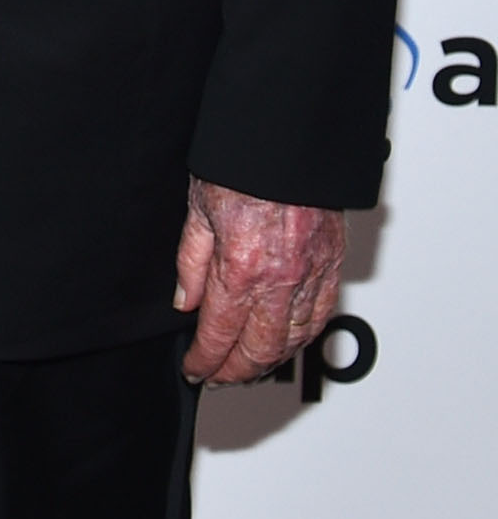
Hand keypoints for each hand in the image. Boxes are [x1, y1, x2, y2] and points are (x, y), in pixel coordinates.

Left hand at [174, 175, 345, 382]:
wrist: (286, 141)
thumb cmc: (240, 165)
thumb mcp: (197, 210)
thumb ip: (191, 263)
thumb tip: (185, 303)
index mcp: (241, 268)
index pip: (220, 334)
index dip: (206, 360)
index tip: (195, 370)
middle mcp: (281, 279)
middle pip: (261, 349)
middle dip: (238, 372)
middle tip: (219, 377)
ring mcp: (312, 274)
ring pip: (295, 339)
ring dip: (271, 360)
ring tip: (248, 367)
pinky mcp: (333, 265)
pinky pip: (320, 315)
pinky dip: (301, 337)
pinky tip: (286, 341)